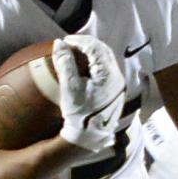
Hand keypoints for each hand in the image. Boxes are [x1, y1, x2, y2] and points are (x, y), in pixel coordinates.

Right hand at [52, 34, 125, 153]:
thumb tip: (59, 44)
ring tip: (77, 51)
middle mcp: (117, 77)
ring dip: (92, 52)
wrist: (89, 137)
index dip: (79, 41)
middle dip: (87, 44)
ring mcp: (118, 84)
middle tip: (71, 43)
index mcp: (108, 75)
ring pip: (106, 59)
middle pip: (103, 51)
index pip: (95, 48)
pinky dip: (96, 62)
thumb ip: (65, 63)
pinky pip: (107, 69)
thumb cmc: (79, 114)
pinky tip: (85, 65)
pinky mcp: (115, 91)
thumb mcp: (70, 87)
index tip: (65, 41)